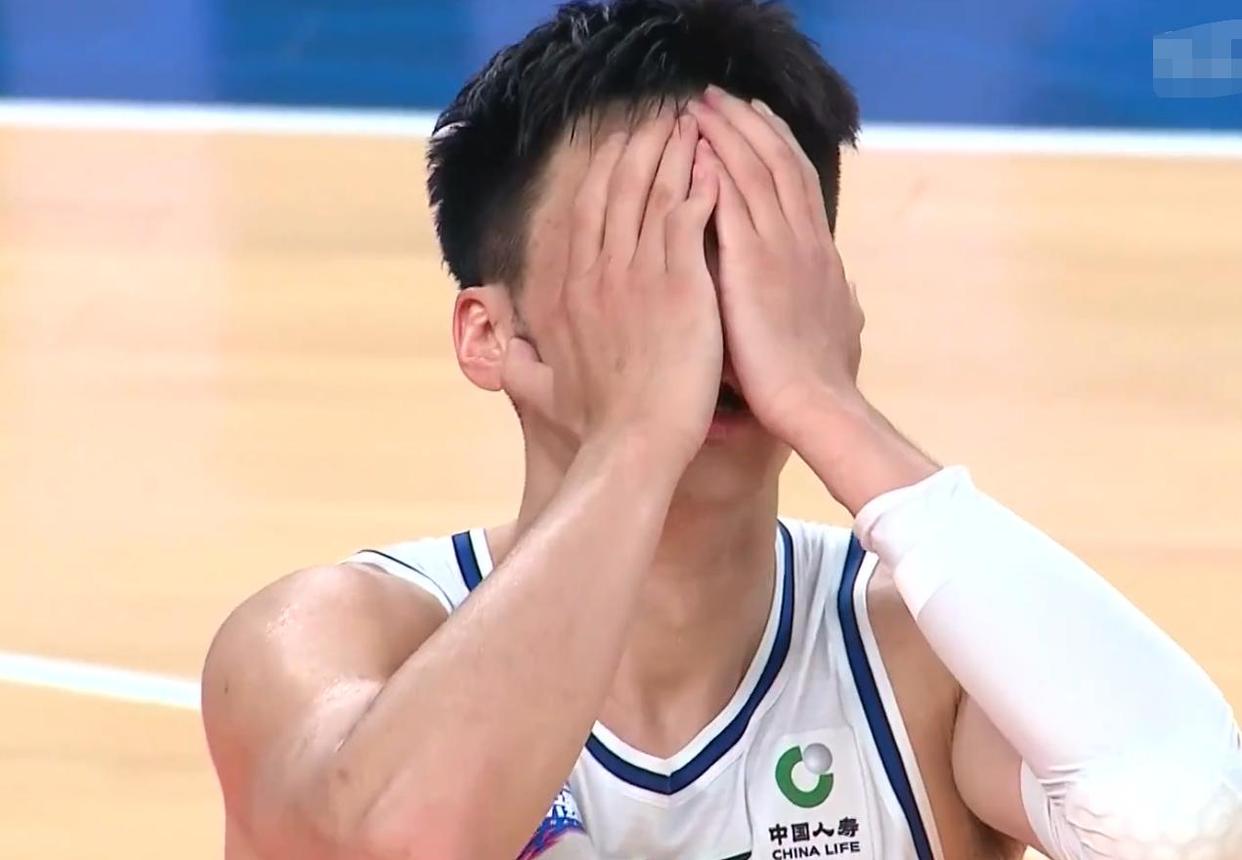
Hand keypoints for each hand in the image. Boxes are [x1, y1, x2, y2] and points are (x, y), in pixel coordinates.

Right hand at [501, 112, 722, 468]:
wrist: (634, 446)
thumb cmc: (600, 424)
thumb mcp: (546, 389)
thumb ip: (520, 364)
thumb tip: (499, 356)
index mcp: (570, 289)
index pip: (586, 210)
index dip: (606, 172)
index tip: (622, 146)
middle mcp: (598, 272)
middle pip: (617, 188)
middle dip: (639, 146)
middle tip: (661, 118)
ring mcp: (637, 274)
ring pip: (654, 192)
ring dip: (672, 152)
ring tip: (691, 126)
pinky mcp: (678, 284)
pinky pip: (688, 216)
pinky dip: (700, 184)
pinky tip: (714, 164)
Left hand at [687, 87, 863, 439]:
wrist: (816, 405)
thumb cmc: (819, 379)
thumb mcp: (840, 331)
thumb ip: (838, 303)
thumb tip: (849, 293)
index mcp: (820, 253)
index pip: (798, 182)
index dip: (777, 146)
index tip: (757, 119)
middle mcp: (804, 240)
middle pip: (779, 162)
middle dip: (749, 124)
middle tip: (721, 97)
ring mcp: (781, 248)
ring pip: (756, 170)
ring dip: (728, 133)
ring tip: (701, 107)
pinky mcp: (753, 265)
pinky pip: (734, 202)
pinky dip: (716, 170)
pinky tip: (696, 147)